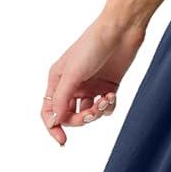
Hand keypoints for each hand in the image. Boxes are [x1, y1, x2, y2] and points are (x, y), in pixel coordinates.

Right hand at [41, 14, 146, 145]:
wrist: (121, 30)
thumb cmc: (93, 46)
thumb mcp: (73, 73)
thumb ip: (62, 98)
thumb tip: (53, 122)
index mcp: (57, 80)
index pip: (49, 111)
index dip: (53, 127)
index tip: (62, 141)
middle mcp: (72, 85)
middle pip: (70, 115)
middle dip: (82, 118)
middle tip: (93, 113)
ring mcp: (90, 86)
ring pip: (89, 113)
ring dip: (97, 112)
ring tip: (105, 100)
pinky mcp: (108, 87)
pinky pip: (105, 108)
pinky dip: (109, 106)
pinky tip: (112, 95)